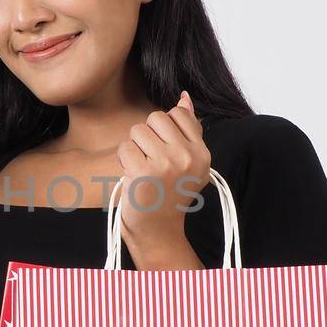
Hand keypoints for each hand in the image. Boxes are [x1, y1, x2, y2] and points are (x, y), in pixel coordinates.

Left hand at [115, 91, 210, 245]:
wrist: (158, 230)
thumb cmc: (170, 194)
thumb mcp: (189, 163)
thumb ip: (189, 129)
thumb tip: (184, 97)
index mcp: (202, 153)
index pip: (178, 114)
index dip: (163, 129)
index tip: (164, 151)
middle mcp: (188, 157)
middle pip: (155, 118)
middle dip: (147, 136)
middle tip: (151, 160)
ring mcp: (166, 164)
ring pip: (138, 131)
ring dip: (134, 148)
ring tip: (142, 168)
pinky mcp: (144, 172)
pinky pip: (125, 147)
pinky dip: (124, 160)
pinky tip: (132, 175)